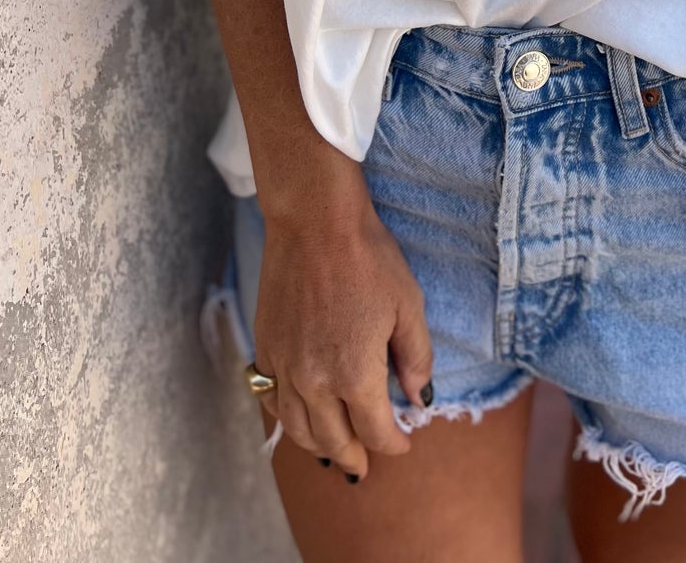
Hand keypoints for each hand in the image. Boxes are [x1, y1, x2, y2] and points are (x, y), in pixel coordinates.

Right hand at [250, 141, 433, 480]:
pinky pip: (271, 400)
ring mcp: (284, 368)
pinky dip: (286, 418)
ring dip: (318, 446)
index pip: (376, 432)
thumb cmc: (368, 258)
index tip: (404, 443)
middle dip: (355, 456)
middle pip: (334, 441)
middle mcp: (314, 382)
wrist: (315, 222)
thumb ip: (415, 358)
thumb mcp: (408, 306)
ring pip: (298, 430)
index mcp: (356, 375)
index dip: (394, 444)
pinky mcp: (265, 349)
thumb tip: (419, 398)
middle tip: (365, 464)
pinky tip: (298, 416)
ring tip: (334, 452)